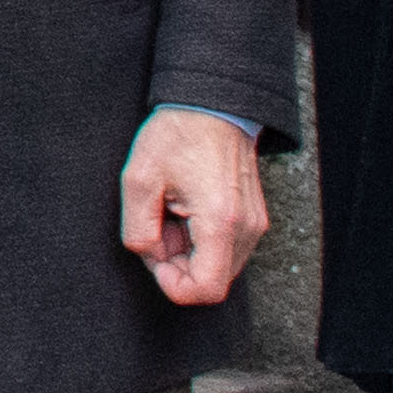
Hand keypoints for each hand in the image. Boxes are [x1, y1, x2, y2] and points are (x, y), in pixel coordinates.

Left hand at [117, 106, 268, 310]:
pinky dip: (201, 241)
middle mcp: (247, 228)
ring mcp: (254, 223)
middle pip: (212, 281)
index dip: (174, 286)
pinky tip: (185, 211)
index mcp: (220, 220)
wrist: (213, 104)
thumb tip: (151, 258)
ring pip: (218, 266)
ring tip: (171, 213)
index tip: (155, 257)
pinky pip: (226, 249)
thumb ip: (138, 230)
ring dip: (188, 252)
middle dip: (178, 264)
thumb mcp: (139, 179)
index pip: (207, 289)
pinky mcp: (253, 218)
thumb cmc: (177, 135)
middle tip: (158, 225)